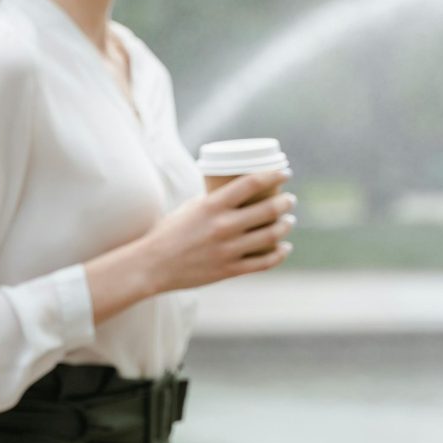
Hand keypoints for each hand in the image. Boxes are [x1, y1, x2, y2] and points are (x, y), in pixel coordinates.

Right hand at [139, 170, 296, 293]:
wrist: (153, 265)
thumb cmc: (169, 233)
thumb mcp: (191, 208)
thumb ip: (214, 201)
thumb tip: (237, 192)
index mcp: (212, 206)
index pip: (251, 183)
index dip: (274, 175)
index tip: (285, 172)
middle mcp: (223, 226)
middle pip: (268, 209)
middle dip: (285, 202)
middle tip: (289, 199)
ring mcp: (228, 249)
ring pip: (271, 235)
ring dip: (285, 226)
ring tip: (288, 221)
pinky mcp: (229, 269)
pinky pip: (264, 262)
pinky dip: (279, 254)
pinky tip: (284, 248)